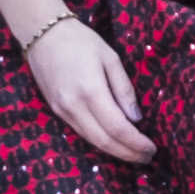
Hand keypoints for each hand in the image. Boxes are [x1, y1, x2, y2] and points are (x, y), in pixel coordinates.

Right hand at [26, 16, 156, 163]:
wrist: (43, 35)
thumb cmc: (81, 41)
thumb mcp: (110, 58)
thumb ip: (123, 89)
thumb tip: (135, 118)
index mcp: (91, 91)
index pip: (117, 127)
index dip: (135, 143)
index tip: (152, 148)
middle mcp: (74, 106)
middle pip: (104, 140)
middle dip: (127, 153)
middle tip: (147, 158)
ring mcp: (62, 111)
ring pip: (91, 140)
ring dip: (114, 151)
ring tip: (134, 154)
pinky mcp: (55, 111)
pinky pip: (81, 133)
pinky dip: (99, 142)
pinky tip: (113, 143)